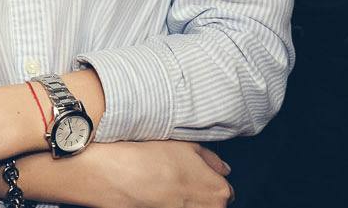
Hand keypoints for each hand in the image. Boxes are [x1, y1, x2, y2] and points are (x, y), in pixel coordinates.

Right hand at [92, 141, 232, 207]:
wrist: (123, 176)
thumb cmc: (153, 159)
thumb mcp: (187, 146)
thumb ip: (210, 159)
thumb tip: (222, 168)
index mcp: (219, 191)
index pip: (223, 190)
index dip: (207, 180)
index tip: (194, 175)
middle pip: (211, 204)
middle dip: (198, 193)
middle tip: (177, 180)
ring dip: (184, 201)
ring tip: (163, 187)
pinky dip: (170, 204)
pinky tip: (156, 195)